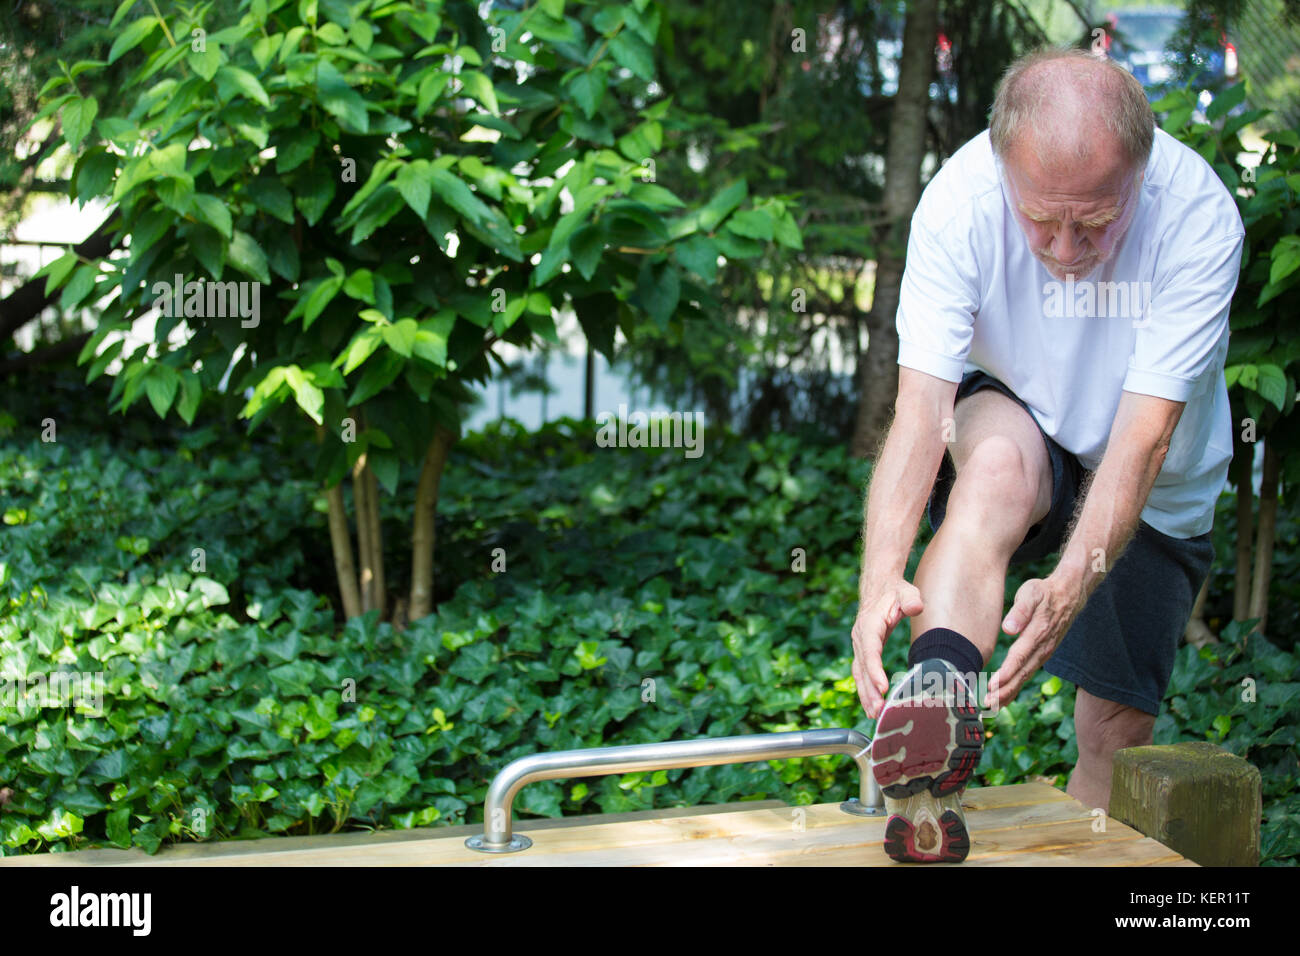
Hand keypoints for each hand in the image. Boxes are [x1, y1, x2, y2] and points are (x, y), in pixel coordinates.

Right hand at [851, 580, 924, 719]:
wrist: (880, 588)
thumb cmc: (895, 592)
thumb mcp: (906, 592)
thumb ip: (911, 599)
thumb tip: (916, 607)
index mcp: (869, 624)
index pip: (870, 649)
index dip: (874, 669)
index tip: (882, 686)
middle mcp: (860, 637)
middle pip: (862, 667)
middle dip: (869, 690)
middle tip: (879, 710)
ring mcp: (859, 645)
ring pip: (858, 673)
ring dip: (865, 695)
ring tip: (874, 715)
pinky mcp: (863, 652)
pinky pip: (861, 674)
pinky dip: (865, 690)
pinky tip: (872, 706)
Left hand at [990, 573, 1085, 710]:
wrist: (1068, 594)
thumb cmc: (1044, 592)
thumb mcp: (1031, 593)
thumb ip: (1020, 611)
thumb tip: (1008, 629)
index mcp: (1038, 633)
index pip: (1019, 658)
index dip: (1006, 674)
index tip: (992, 686)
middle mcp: (1042, 647)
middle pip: (1022, 673)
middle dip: (1005, 690)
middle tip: (988, 703)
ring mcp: (1044, 652)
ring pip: (1025, 676)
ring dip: (1009, 691)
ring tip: (993, 705)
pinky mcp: (1043, 654)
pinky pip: (1028, 672)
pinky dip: (1016, 685)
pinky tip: (1005, 694)